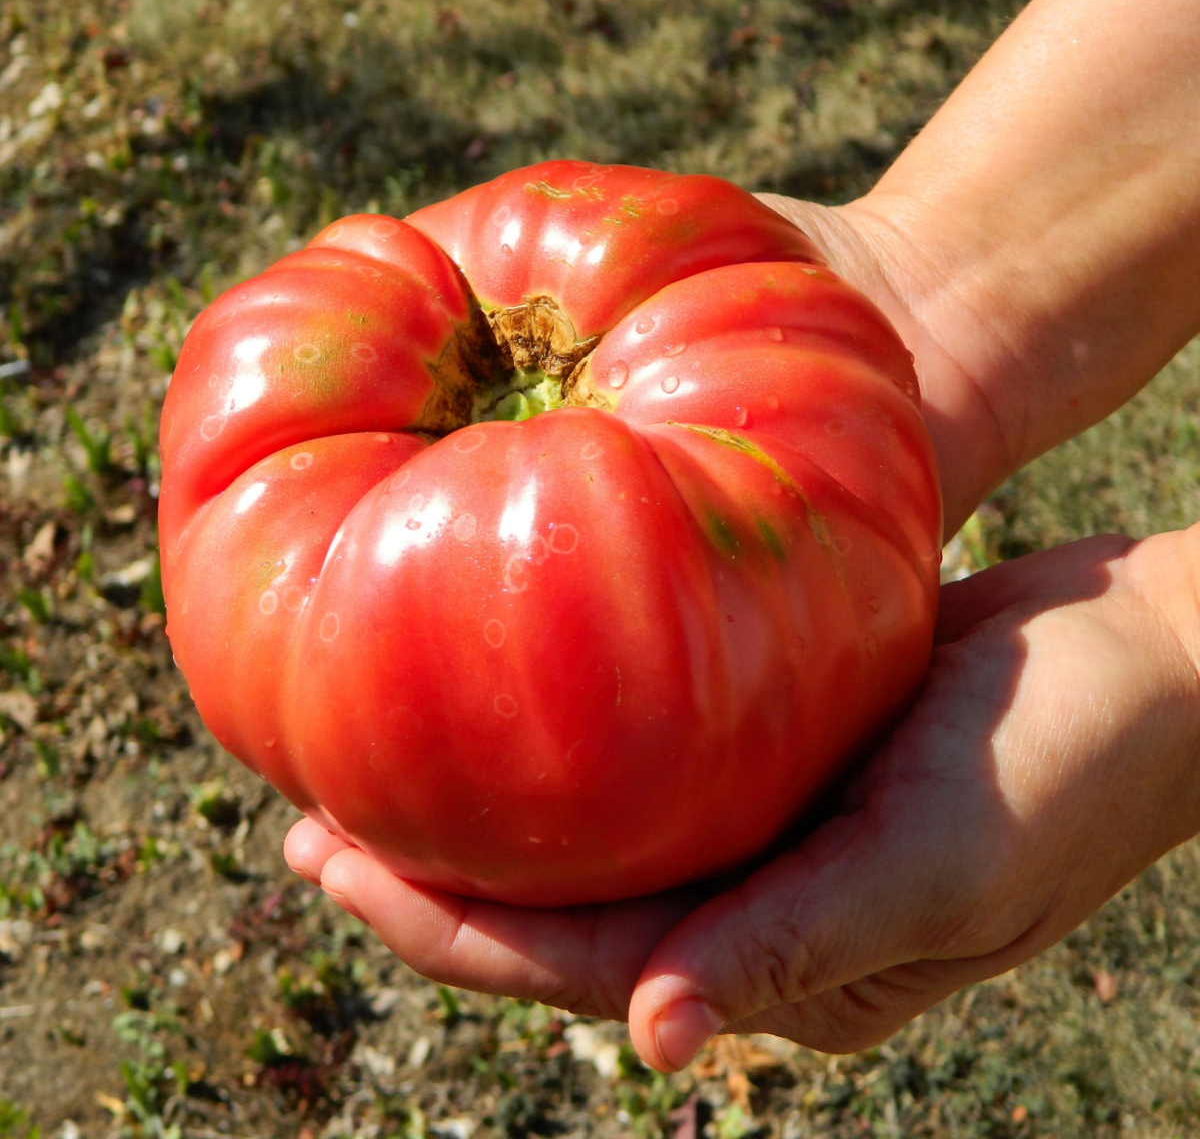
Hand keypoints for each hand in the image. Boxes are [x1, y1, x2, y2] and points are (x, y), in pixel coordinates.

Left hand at [285, 525, 1199, 1067]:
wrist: (1146, 653)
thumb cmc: (1069, 755)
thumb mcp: (944, 857)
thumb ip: (804, 944)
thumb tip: (657, 1042)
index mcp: (791, 963)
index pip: (585, 967)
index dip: (449, 928)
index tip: (332, 862)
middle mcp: (764, 907)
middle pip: (566, 911)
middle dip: (435, 878)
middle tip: (310, 821)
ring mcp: (769, 828)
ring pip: (596, 836)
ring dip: (491, 808)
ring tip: (376, 765)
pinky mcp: (781, 750)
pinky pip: (649, 759)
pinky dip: (569, 741)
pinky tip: (512, 696)